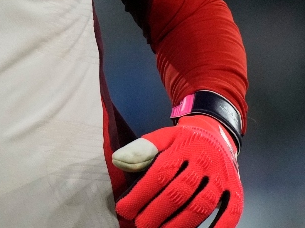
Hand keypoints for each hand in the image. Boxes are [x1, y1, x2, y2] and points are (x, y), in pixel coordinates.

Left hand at [113, 115, 241, 227]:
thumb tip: (117, 160)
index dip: (141, 194)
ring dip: (182, 222)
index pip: (160, 174)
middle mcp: (204, 162)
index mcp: (182, 148)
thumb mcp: (162, 137)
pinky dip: (221, 225)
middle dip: (158, 212)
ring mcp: (221, 176)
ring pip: (202, 204)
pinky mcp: (235, 188)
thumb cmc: (182, 141)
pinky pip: (232, 209)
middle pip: (180, 192)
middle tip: (141, 224)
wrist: (215, 134)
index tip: (125, 210)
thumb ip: (141, 149)